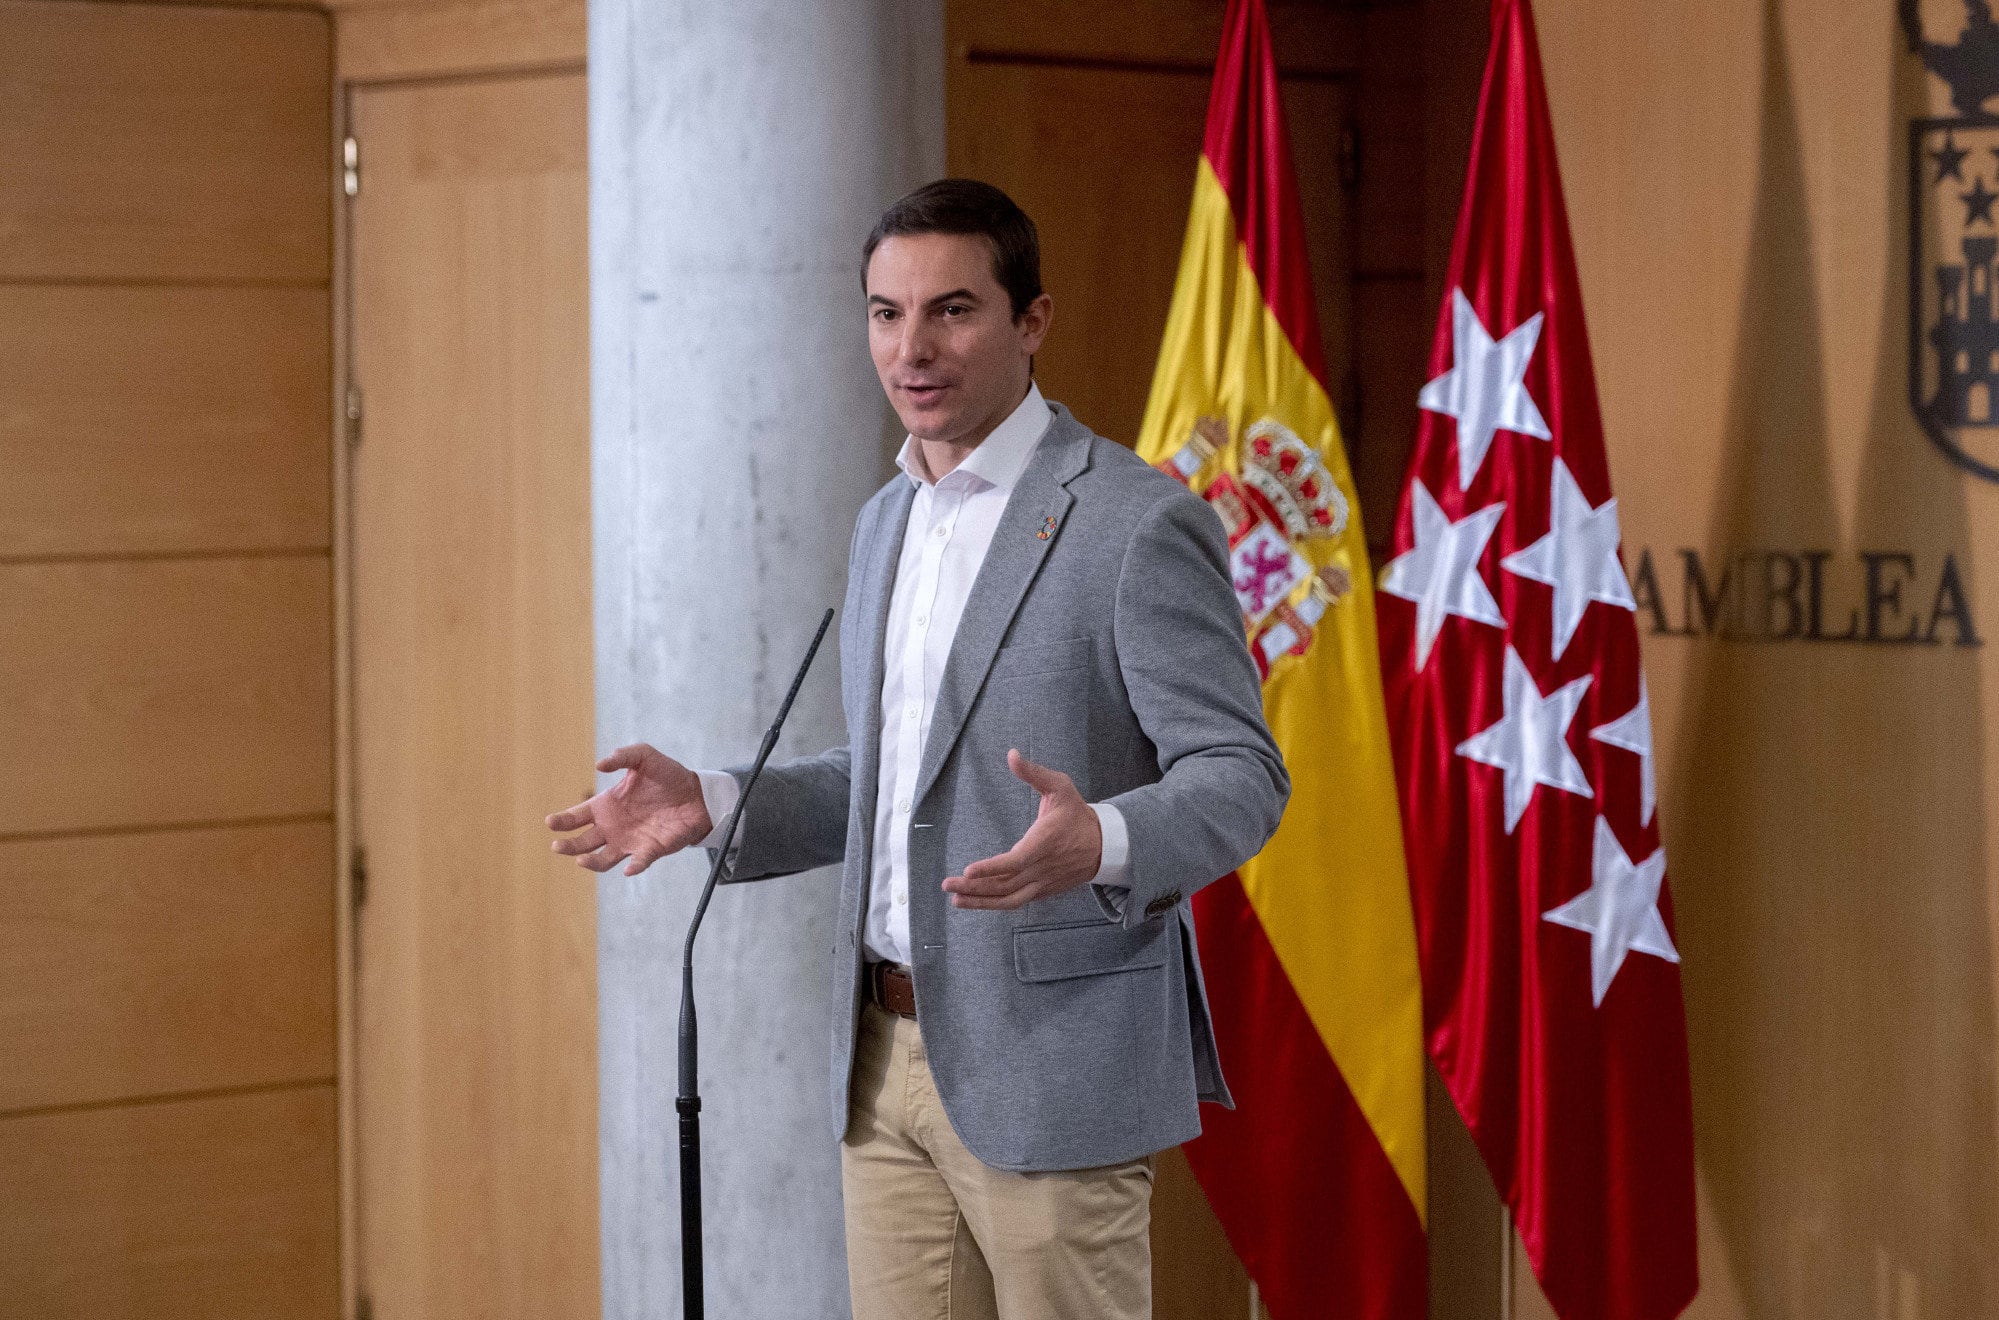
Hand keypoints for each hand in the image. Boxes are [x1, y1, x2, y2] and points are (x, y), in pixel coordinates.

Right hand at [545, 743, 712, 875]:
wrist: (697, 793)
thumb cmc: (667, 775)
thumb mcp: (644, 757)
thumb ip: (623, 757)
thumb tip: (599, 765)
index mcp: (606, 805)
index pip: (577, 817)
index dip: (562, 821)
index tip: (551, 822)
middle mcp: (613, 827)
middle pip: (583, 842)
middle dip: (568, 845)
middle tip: (558, 846)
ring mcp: (630, 841)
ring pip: (602, 859)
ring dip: (591, 863)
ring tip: (581, 860)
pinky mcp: (651, 850)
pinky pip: (639, 862)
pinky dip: (634, 867)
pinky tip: (629, 868)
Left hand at [941, 749, 1101, 909]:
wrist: (1104, 845)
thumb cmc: (1077, 813)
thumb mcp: (1060, 786)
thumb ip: (1033, 772)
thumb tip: (1011, 755)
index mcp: (1044, 842)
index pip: (1015, 862)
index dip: (991, 868)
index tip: (968, 870)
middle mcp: (1042, 867)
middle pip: (1005, 884)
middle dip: (975, 887)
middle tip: (947, 885)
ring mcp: (1042, 882)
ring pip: (1009, 899)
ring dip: (981, 902)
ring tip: (956, 899)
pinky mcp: (1042, 890)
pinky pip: (1016, 901)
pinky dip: (995, 903)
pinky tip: (976, 900)